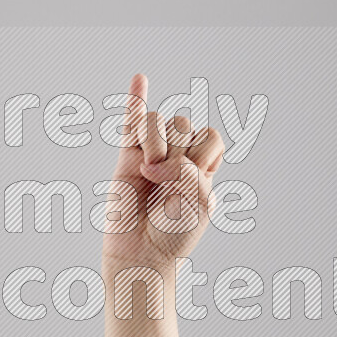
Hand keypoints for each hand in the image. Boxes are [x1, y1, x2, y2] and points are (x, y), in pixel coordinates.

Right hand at [101, 74, 224, 276]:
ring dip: (155, 142)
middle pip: (183, 124)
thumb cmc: (174, 236)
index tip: (193, 180)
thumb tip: (152, 160)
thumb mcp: (199, 204)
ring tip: (148, 172)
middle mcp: (178, 157)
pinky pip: (131, 122)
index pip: (210, 135)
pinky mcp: (126, 158)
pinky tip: (140, 79)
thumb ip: (188, 172)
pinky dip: (135, 99)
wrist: (141, 256)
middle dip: (176, 152)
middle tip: (165, 184)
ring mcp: (151, 155)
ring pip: (157, 122)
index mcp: (202, 168)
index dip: (201, 151)